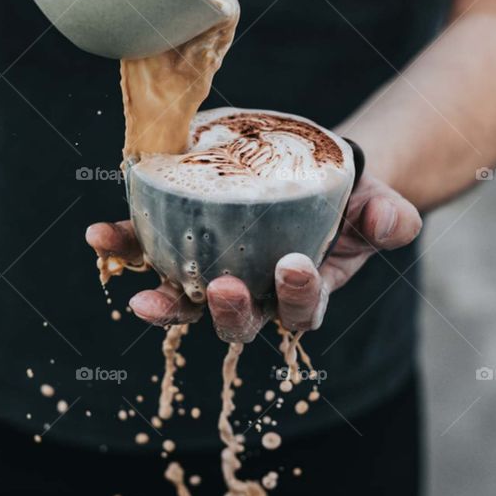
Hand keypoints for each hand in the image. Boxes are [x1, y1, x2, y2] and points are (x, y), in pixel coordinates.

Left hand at [85, 172, 421, 343]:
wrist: (313, 175)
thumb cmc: (350, 199)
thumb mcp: (377, 203)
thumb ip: (387, 217)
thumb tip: (395, 223)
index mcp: (303, 294)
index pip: (302, 309)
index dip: (298, 295)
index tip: (296, 264)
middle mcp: (255, 296)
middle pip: (238, 319)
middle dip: (228, 311)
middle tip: (222, 288)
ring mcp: (212, 276)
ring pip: (185, 299)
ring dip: (162, 299)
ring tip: (139, 295)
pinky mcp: (179, 248)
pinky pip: (147, 252)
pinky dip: (123, 248)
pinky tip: (99, 237)